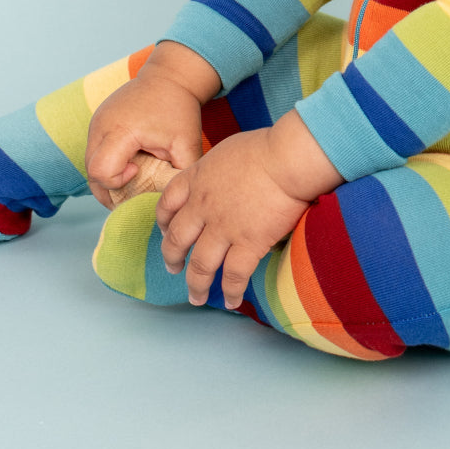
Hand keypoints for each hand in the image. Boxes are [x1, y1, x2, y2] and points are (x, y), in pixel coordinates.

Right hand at [84, 42, 219, 208]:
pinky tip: (128, 163)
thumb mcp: (186, 145)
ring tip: (133, 177)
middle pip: (90, 172)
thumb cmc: (179, 109)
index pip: (100, 172)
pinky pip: (94, 151)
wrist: (171, 75)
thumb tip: (173, 204)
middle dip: (110, 188)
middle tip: (134, 190)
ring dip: (108, 176)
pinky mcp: (97, 120)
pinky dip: (107, 162)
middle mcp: (101, 125)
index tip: (139, 171)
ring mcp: (96, 121)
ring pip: (90, 163)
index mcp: (121, 130)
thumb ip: (178, 177)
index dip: (117, 183)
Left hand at [155, 111, 343, 309]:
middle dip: (172, 258)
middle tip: (174, 268)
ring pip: (200, 265)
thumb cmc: (264, 148)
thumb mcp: (225, 151)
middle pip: (177, 239)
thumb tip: (220, 179)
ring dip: (196, 285)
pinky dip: (230, 291)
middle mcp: (203, 206)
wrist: (286, 158)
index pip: (167, 203)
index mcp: (196, 179)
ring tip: (196, 297)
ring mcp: (223, 228)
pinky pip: (233, 275)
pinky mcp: (248, 243)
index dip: (163, 221)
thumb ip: (215, 170)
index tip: (166, 231)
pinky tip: (231, 300)